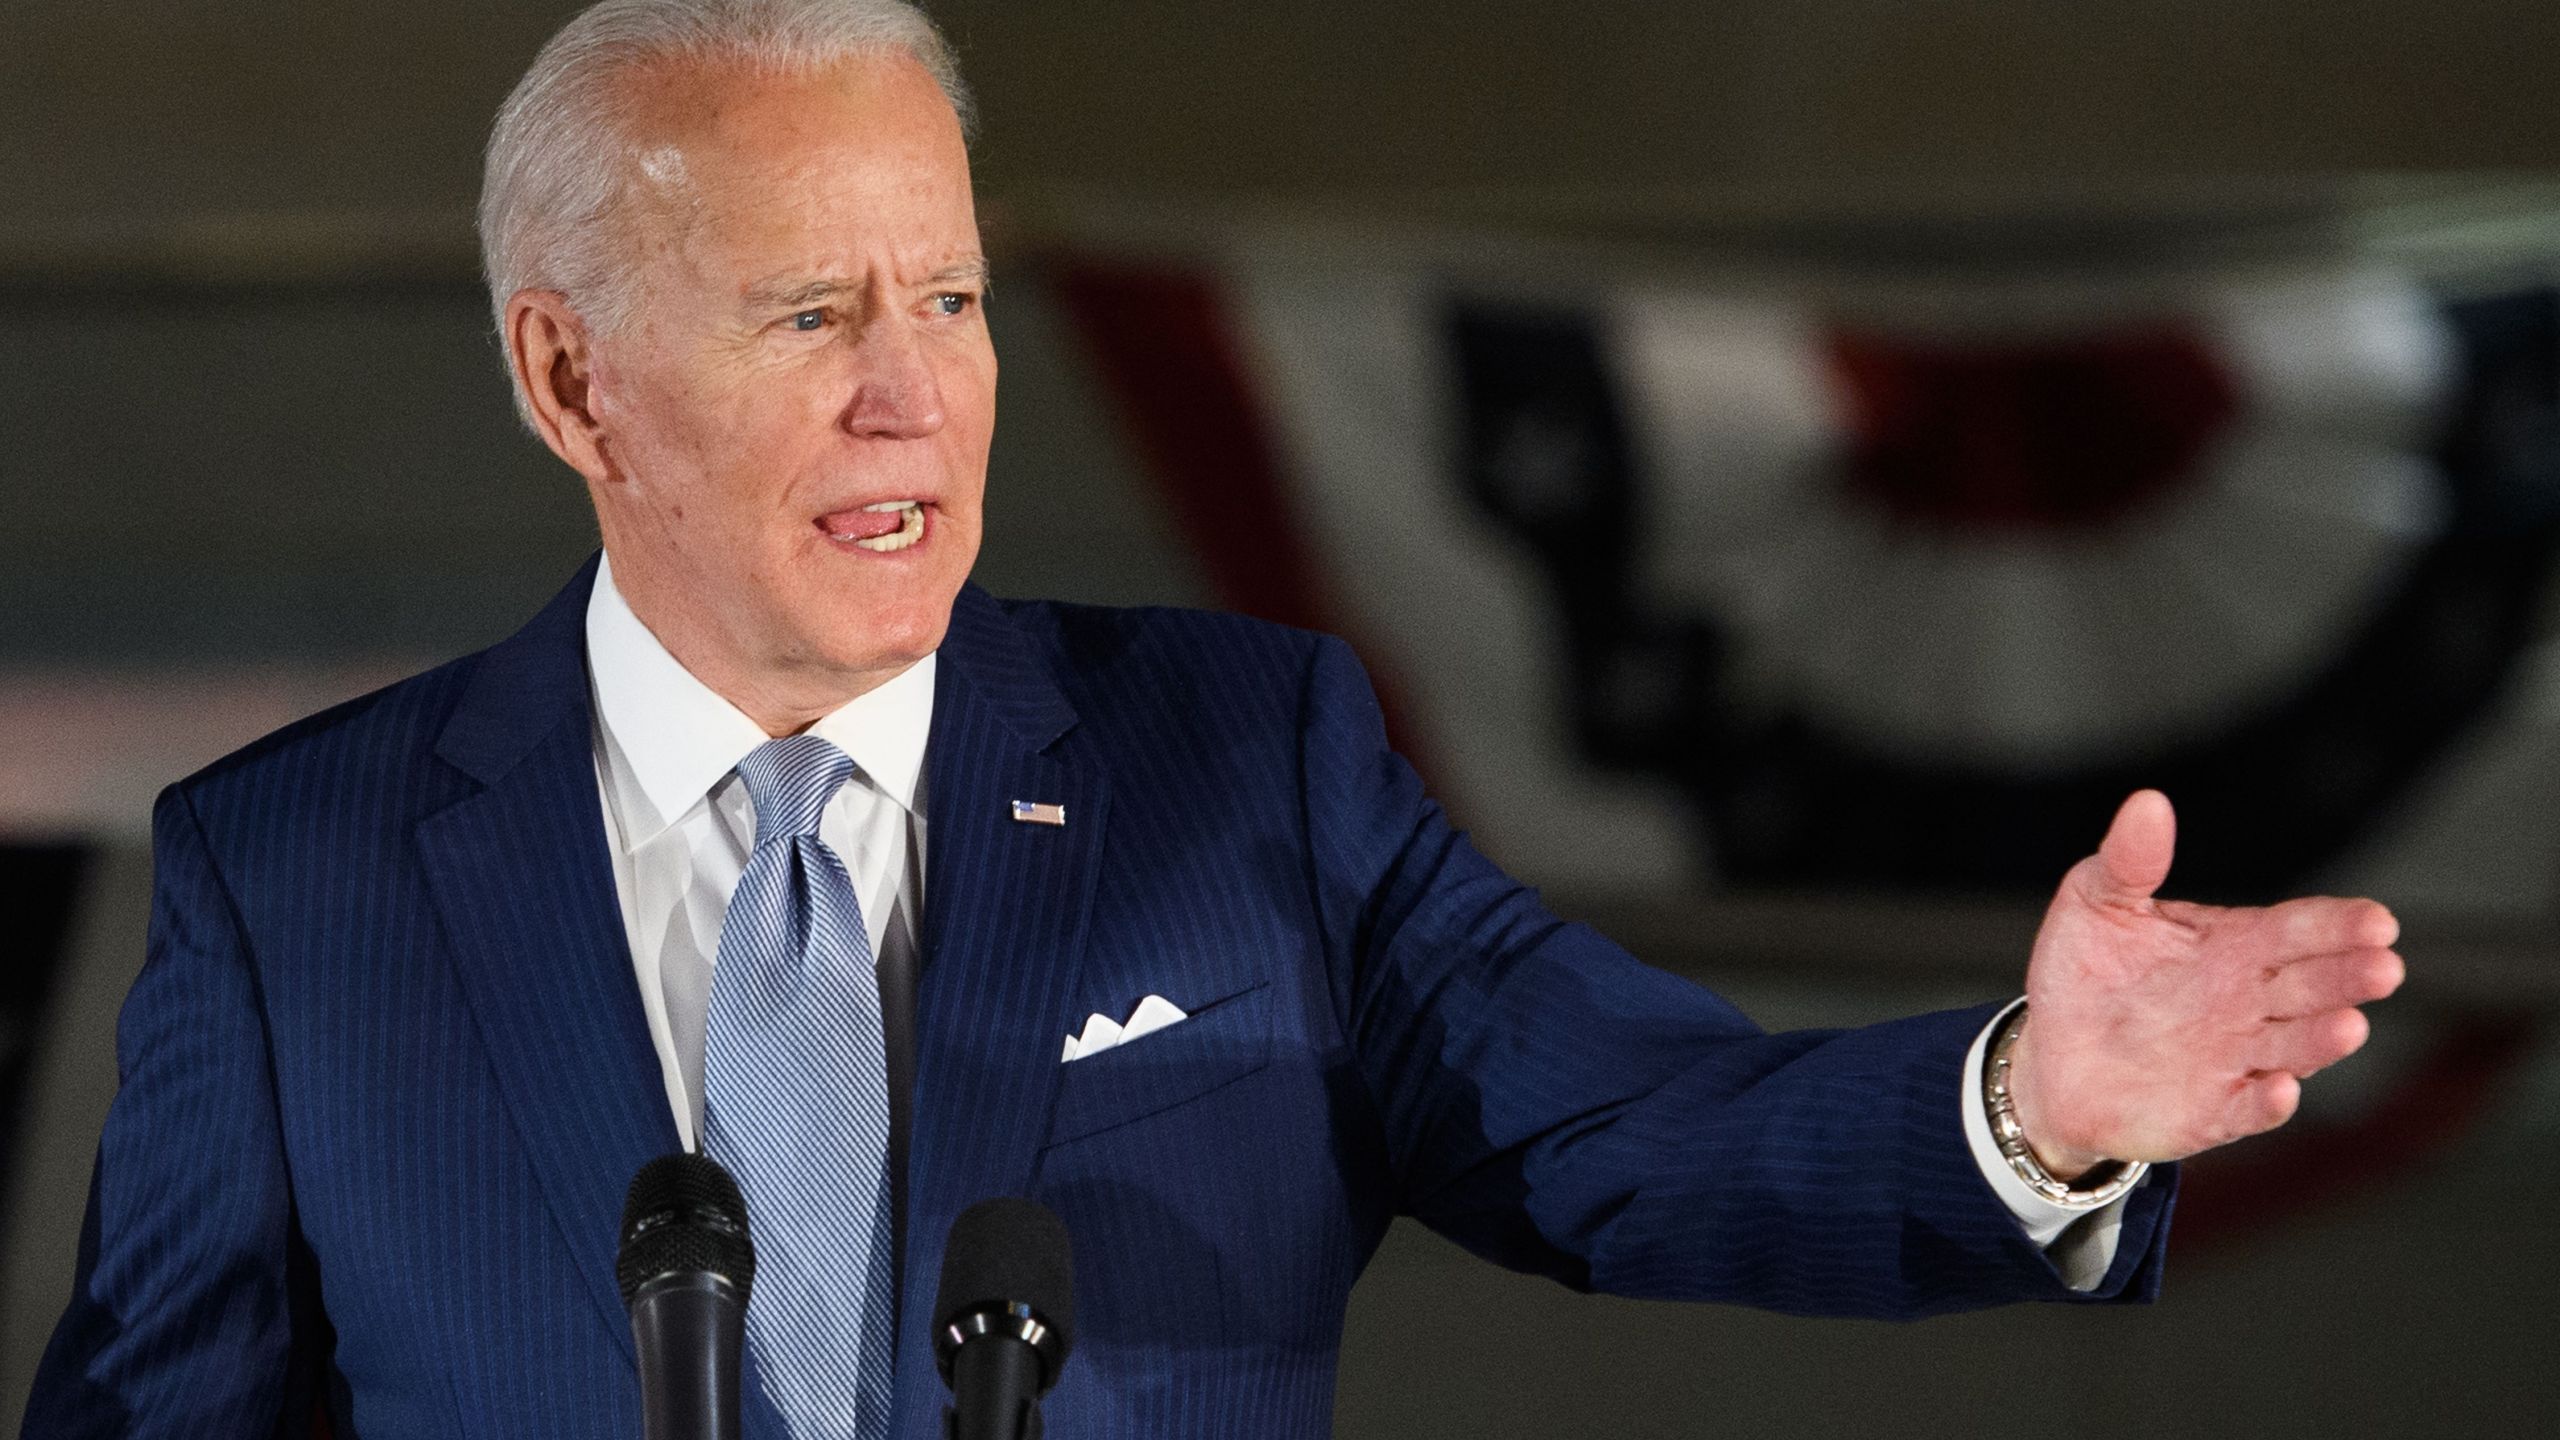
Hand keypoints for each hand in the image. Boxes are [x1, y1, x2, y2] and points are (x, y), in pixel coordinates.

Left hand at [2006, 790, 2404, 1177]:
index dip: (2338, 924)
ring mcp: (2236, 1058)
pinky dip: (2267, 1102)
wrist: (2051, 1058)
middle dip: (2350, 976)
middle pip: (2312, 985)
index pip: (2297, 929)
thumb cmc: (2086, 973)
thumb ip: (2129, 860)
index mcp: (2234, 946)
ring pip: (2295, 1046)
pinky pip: (2248, 1109)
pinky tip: (2280, 1089)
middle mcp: (2248, 1002)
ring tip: (2349, 1025)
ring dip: (2324, 1039)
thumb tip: (2148, 802)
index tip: (2378, 920)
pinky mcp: (2212, 1112)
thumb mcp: (2096, 904)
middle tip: (2384, 965)